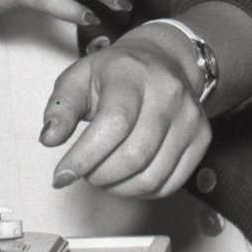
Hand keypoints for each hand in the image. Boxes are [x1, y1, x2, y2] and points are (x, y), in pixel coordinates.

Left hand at [37, 26, 210, 198]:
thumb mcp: (79, 77)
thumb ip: (61, 107)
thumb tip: (50, 137)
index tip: (63, 174)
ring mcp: (189, 117)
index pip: (113, 125)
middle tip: (85, 171)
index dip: (84, 157)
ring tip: (104, 174)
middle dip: (99, 175)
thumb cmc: (119, 72)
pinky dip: (142, 191)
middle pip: (134, 156)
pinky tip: (127, 177)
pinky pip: (170, 184)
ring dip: (118, 187)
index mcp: (133, 74)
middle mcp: (167, 94)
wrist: (162, 60)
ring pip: (152, 177)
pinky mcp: (201, 138)